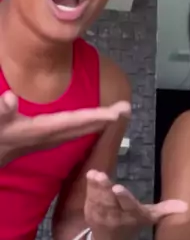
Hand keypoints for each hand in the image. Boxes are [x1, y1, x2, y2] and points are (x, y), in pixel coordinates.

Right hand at [0, 91, 131, 166]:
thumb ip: (0, 111)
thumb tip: (10, 98)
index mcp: (40, 132)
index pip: (74, 122)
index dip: (96, 116)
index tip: (117, 112)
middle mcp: (47, 138)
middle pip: (83, 127)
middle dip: (105, 118)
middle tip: (127, 107)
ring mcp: (44, 141)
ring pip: (78, 131)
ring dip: (97, 121)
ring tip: (115, 113)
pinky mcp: (40, 140)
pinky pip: (70, 132)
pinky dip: (84, 125)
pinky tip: (91, 123)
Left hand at [84, 170, 187, 239]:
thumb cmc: (132, 223)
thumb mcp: (149, 217)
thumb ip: (165, 209)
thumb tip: (186, 205)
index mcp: (132, 216)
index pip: (128, 205)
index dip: (123, 197)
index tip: (117, 188)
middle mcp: (117, 216)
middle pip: (110, 201)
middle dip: (105, 189)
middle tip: (101, 177)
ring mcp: (103, 215)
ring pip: (99, 199)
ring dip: (96, 187)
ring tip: (94, 174)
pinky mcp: (92, 212)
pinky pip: (91, 199)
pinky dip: (90, 188)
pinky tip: (90, 176)